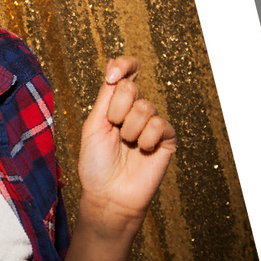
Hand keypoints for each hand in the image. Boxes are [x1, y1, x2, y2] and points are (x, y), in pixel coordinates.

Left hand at [75, 55, 174, 226]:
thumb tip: (114, 67)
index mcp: (115, 104)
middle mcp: (135, 110)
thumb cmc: (96, 164)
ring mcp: (151, 124)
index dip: (123, 65)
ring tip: (126, 146)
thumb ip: (106, 96)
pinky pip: (159, 125)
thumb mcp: (94, 125)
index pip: (126, 72)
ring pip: (144, 107)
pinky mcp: (166, 139)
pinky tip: (142, 151)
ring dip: (129, 130)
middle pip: (130, 87)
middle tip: (114, 131)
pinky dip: (146, 139)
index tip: (112, 74)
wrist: (109, 195)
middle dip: (116, 110)